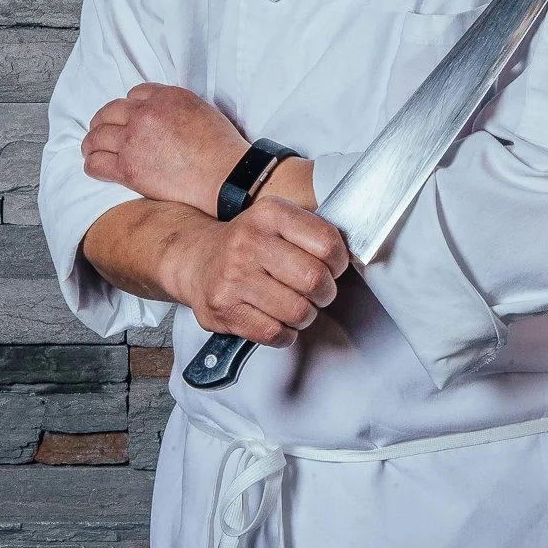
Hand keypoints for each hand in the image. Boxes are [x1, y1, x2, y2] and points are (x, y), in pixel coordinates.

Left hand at [82, 83, 247, 214]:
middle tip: (101, 131)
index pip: (135, 93)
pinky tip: (95, 166)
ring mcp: (134, 140)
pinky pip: (97, 163)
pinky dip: (93, 164)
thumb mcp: (201, 110)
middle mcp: (146, 114)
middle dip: (103, 121)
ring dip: (92, 142)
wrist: (225, 176)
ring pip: (97, 136)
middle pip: (110, 111)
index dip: (130, 106)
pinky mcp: (128, 168)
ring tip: (91, 149)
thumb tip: (163, 117)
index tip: (129, 117)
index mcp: (166, 97)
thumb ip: (175, 107)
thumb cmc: (221, 147)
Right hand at [165, 197, 349, 346]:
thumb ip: (311, 232)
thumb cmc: (248, 244)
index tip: (333, 267)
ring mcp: (233, 277)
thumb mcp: (277, 220)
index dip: (339, 262)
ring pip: (297, 311)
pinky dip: (285, 333)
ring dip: (305, 315)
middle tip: (319, 292)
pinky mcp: (223, 309)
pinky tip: (278, 320)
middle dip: (325, 293)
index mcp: (269, 214)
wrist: (196, 260)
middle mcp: (249, 242)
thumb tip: (350, 255)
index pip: (326, 242)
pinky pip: (274, 333)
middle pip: (314, 279)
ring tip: (297, 306)